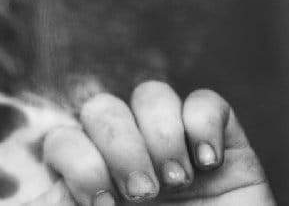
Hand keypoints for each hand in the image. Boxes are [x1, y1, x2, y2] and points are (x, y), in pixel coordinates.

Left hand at [37, 82, 274, 204]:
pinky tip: (209, 164)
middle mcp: (128, 161)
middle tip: (144, 194)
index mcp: (91, 186)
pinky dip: (203, 124)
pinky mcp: (226, 151)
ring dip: (160, 134)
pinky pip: (206, 102)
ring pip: (150, 95)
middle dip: (119, 147)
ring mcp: (176, 152)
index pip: (63, 140)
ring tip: (179, 181)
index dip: (79, 161)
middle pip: (101, 109)